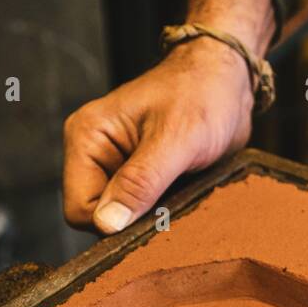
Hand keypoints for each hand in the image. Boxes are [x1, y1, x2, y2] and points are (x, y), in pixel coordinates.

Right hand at [63, 0, 275, 234]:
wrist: (227, 83)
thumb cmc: (202, 95)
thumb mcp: (174, 140)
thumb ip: (140, 182)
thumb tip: (107, 223)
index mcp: (87, 138)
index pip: (80, 209)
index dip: (113, 223)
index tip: (153, 215)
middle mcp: (96, 154)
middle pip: (100, 219)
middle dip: (135, 222)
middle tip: (174, 202)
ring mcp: (118, 168)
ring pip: (124, 220)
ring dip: (154, 219)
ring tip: (182, 195)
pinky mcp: (141, 178)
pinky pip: (145, 213)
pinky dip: (165, 213)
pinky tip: (185, 197)